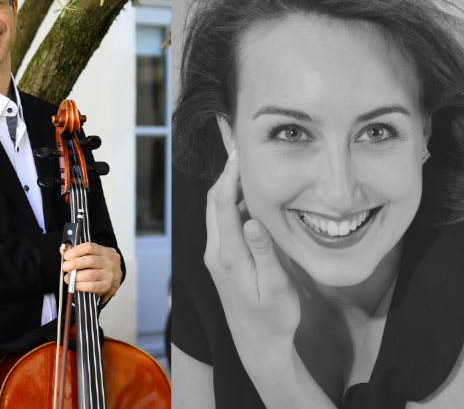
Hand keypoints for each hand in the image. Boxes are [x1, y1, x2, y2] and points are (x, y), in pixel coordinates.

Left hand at [62, 242, 121, 301]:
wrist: (116, 277)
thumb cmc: (101, 265)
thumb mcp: (93, 254)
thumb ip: (78, 251)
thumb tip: (64, 250)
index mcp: (104, 251)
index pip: (90, 247)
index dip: (76, 250)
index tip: (66, 256)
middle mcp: (108, 262)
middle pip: (90, 261)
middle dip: (74, 264)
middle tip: (65, 267)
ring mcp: (109, 274)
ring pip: (90, 275)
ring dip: (75, 277)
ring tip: (67, 278)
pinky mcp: (107, 286)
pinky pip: (91, 286)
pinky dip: (80, 286)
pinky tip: (74, 285)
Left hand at [203, 150, 299, 365]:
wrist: (258, 344)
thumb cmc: (273, 318)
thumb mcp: (275, 286)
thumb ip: (264, 252)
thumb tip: (252, 220)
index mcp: (228, 255)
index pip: (223, 205)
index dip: (230, 176)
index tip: (242, 152)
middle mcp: (217, 252)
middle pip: (215, 202)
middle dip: (227, 173)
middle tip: (241, 147)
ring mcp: (217, 255)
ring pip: (217, 211)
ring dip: (228, 186)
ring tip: (244, 161)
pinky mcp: (223, 259)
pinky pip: (223, 222)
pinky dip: (232, 202)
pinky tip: (247, 193)